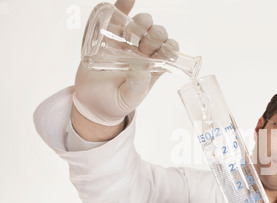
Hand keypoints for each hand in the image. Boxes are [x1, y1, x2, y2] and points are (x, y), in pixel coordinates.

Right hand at [73, 0, 178, 126]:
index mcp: (153, 66)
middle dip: (155, 35)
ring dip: (142, 23)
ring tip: (134, 32)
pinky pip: (117, 17)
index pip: (169, 50)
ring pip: (140, 24)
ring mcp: (126, 43)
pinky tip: (128, 0)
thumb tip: (141, 69)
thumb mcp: (128, 99)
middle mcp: (142, 52)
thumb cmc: (115, 103)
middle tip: (144, 46)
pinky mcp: (107, 36)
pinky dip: (123, 6)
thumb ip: (136, 86)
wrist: (91, 103)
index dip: (170, 46)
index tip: (163, 50)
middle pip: (157, 34)